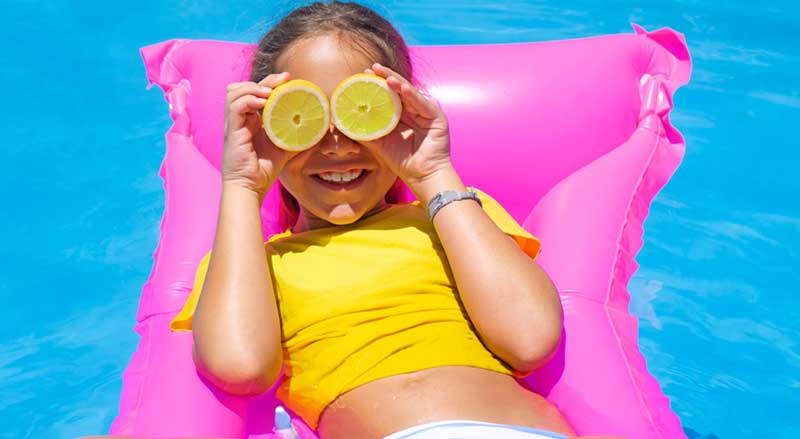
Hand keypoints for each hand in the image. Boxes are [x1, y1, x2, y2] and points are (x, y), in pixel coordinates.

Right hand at [222, 72, 297, 199]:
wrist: (251, 187)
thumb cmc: (265, 170)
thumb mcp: (287, 147)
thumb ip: (299, 136)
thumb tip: (322, 128)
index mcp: (249, 120)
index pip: (254, 92)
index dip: (269, 82)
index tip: (289, 79)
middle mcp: (239, 119)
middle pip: (243, 87)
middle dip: (264, 80)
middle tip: (284, 80)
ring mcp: (233, 124)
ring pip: (234, 92)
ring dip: (254, 87)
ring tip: (272, 92)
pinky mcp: (231, 131)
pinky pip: (235, 106)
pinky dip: (249, 99)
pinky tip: (264, 102)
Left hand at [360, 63, 453, 197]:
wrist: (422, 176)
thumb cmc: (402, 162)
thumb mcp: (379, 143)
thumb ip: (364, 131)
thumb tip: (342, 122)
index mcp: (402, 115)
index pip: (389, 95)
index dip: (377, 84)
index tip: (363, 75)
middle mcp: (414, 111)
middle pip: (399, 90)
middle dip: (386, 77)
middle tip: (372, 68)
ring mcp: (426, 113)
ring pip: (410, 94)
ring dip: (397, 83)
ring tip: (384, 75)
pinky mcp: (436, 118)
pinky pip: (422, 104)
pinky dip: (412, 95)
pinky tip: (401, 87)